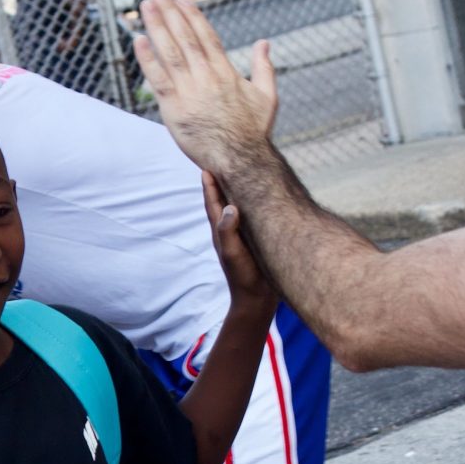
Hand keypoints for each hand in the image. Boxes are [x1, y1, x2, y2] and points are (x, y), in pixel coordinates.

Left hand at [134, 0, 278, 179]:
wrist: (241, 160)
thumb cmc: (254, 132)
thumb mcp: (267, 96)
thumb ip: (264, 67)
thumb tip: (264, 43)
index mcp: (226, 72)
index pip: (206, 36)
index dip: (192, 15)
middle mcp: (207, 77)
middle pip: (185, 37)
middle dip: (170, 11)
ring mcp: (189, 92)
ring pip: (170, 52)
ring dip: (156, 26)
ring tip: (145, 5)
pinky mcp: (174, 109)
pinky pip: (158, 80)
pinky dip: (147, 59)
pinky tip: (138, 40)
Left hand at [203, 170, 273, 311]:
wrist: (257, 300)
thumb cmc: (244, 277)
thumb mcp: (233, 254)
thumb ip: (228, 231)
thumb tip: (228, 206)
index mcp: (221, 232)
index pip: (213, 203)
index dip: (209, 185)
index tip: (206, 166)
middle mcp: (230, 231)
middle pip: (222, 201)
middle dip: (221, 183)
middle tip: (222, 163)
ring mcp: (242, 236)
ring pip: (237, 208)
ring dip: (235, 192)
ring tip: (238, 175)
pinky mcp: (255, 241)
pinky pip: (251, 217)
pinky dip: (250, 205)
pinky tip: (258, 200)